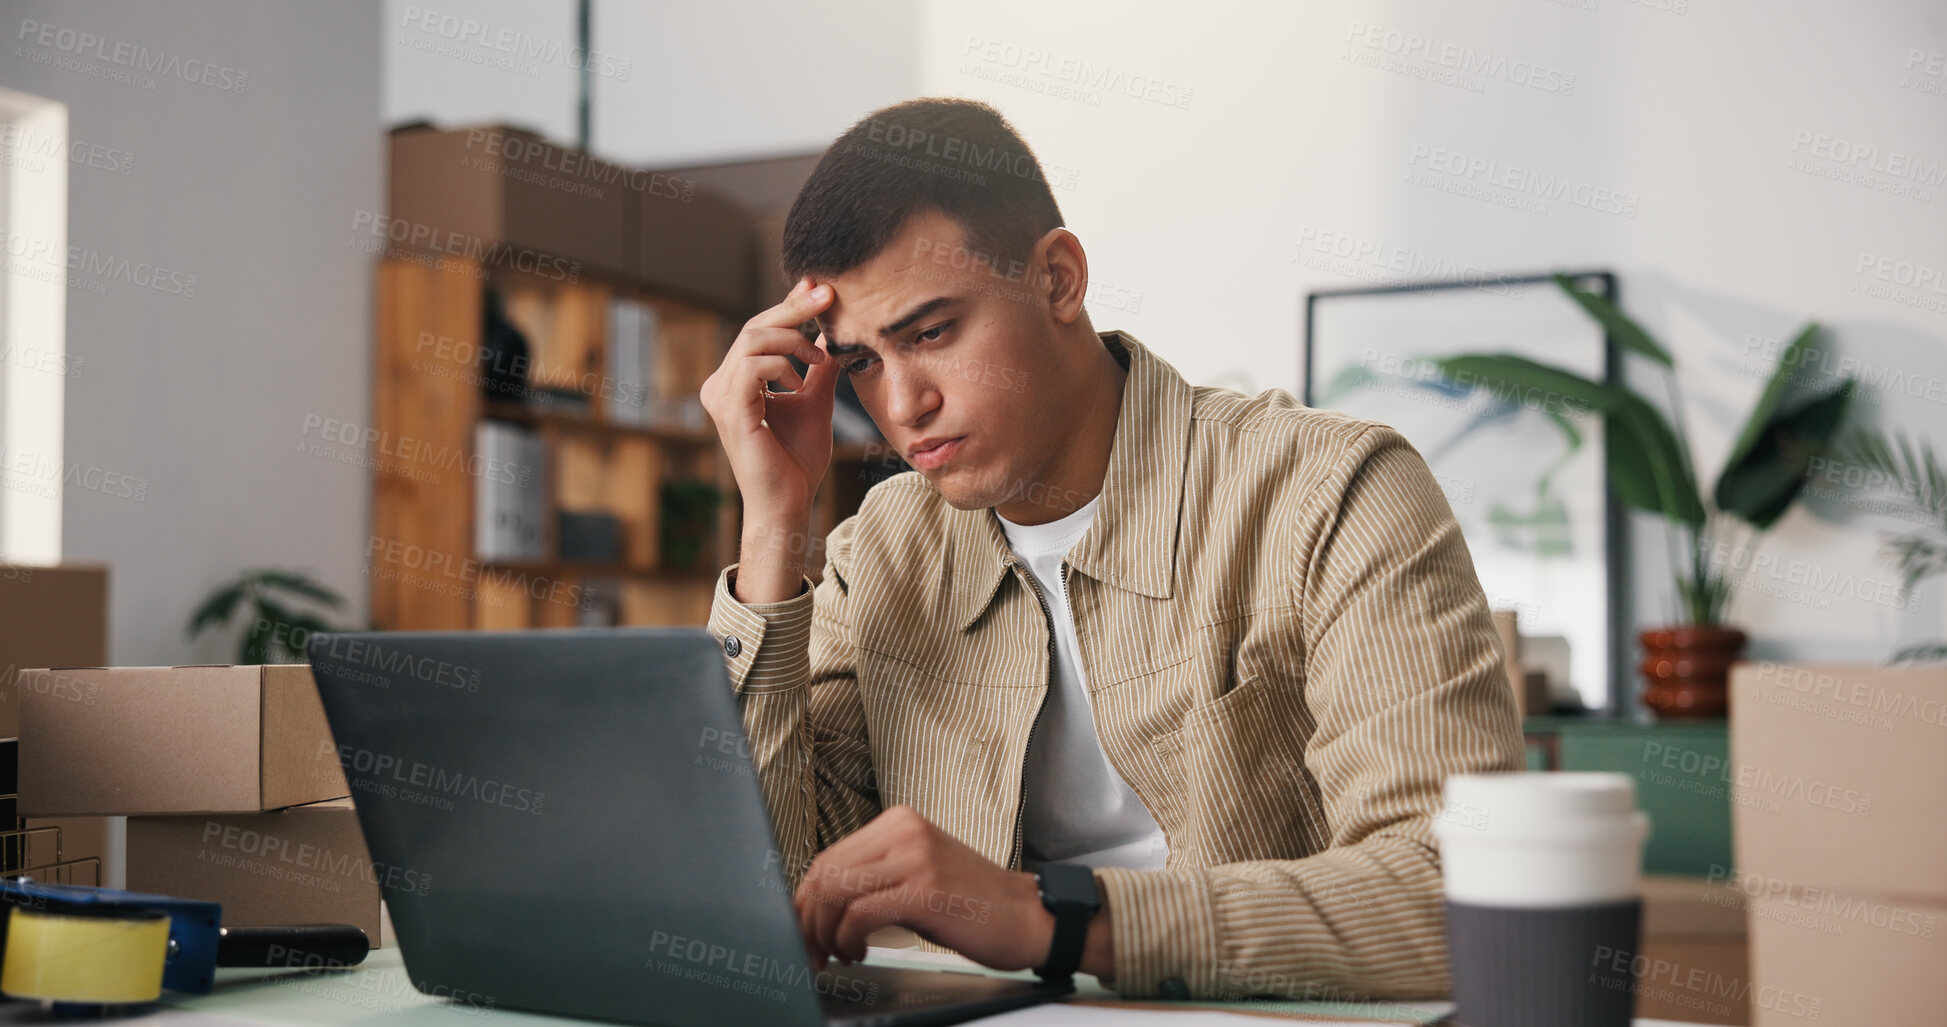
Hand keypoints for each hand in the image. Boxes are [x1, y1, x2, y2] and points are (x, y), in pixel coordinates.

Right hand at [700, 277, 840, 524]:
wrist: (790, 502)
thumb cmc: (797, 459)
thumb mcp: (815, 401)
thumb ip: (818, 368)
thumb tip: (830, 333)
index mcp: (736, 380)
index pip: (760, 330)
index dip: (788, 305)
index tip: (819, 287)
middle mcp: (721, 384)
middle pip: (754, 326)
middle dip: (793, 307)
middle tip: (826, 293)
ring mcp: (720, 397)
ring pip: (751, 340)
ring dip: (790, 339)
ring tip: (816, 356)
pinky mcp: (729, 410)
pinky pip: (751, 367)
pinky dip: (779, 365)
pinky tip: (798, 379)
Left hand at [793, 806, 1055, 970]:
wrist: (1029, 916)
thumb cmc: (975, 903)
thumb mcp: (919, 874)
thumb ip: (875, 877)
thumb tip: (821, 904)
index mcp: (899, 822)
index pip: (829, 856)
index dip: (806, 899)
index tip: (802, 929)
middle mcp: (904, 831)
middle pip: (825, 872)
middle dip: (807, 919)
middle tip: (811, 951)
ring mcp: (916, 857)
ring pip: (835, 891)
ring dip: (824, 932)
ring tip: (837, 954)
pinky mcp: (925, 889)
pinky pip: (860, 913)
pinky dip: (848, 939)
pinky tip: (859, 952)